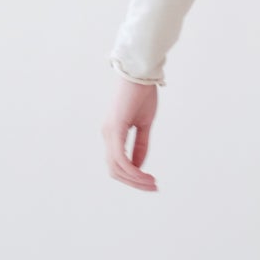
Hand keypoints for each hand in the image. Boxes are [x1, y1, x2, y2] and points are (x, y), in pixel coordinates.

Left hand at [101, 76, 159, 190]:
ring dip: (134, 179)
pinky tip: (144, 174)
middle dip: (134, 183)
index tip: (151, 182)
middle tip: (153, 186)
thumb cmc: (141, 94)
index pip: (118, 164)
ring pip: (116, 168)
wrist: (141, 73)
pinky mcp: (115, 129)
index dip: (133, 177)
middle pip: (115, 171)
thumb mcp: (144, 123)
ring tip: (151, 183)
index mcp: (113, 134)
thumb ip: (140, 145)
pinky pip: (120, 158)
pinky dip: (132, 170)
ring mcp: (109, 133)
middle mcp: (107, 135)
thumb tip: (138, 166)